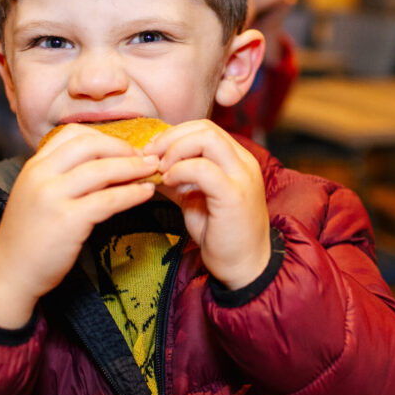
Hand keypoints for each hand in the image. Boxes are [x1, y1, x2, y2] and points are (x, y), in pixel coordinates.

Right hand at [0, 125, 158, 327]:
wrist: (10, 274)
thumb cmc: (29, 237)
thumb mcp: (38, 196)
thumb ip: (62, 177)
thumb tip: (106, 164)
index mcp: (34, 166)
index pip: (72, 133)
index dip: (105, 137)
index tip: (125, 148)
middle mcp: (40, 175)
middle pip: (90, 144)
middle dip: (123, 148)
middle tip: (145, 158)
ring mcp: (52, 197)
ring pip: (102, 170)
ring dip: (134, 168)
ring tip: (153, 170)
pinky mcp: (67, 221)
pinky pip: (108, 200)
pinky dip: (132, 194)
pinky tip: (146, 193)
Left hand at [148, 121, 270, 289]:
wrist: (245, 267)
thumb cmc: (222, 236)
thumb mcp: (194, 200)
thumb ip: (178, 179)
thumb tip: (150, 166)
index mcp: (236, 161)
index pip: (205, 128)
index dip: (174, 134)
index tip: (152, 152)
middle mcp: (243, 163)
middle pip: (205, 127)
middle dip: (170, 138)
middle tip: (150, 157)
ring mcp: (242, 177)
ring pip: (206, 138)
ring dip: (175, 150)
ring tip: (162, 170)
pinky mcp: (234, 195)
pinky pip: (203, 168)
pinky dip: (180, 170)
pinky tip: (170, 183)